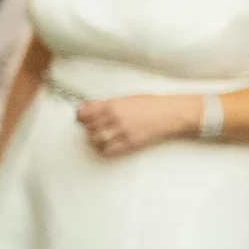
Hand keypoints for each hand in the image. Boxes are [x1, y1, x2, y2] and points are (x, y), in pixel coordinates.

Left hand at [73, 93, 197, 158]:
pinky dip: (103, 150)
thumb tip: (88, 107)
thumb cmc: (149, 104)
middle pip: (89, 128)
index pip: (85, 114)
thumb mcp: (125, 98)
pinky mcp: (130, 143)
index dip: (80, 117)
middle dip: (87, 129)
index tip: (80, 119)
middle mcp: (114, 118)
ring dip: (93, 140)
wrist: (169, 113)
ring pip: (96, 140)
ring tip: (97, 138)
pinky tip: (105, 147)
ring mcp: (122, 131)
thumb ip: (106, 104)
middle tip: (91, 129)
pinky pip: (109, 150)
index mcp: (112, 105)